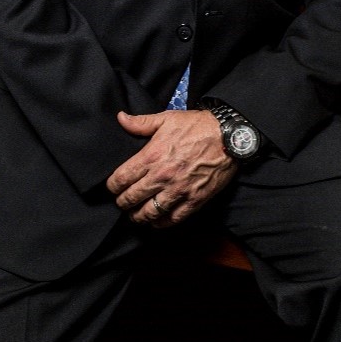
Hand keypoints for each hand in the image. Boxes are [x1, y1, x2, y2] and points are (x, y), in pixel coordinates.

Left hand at [106, 109, 236, 225]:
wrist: (228, 137)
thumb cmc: (196, 126)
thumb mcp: (166, 118)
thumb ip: (141, 122)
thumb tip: (120, 118)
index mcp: (152, 155)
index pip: (121, 179)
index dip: (112, 187)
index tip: (112, 188)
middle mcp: (162, 176)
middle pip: (131, 199)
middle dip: (122, 203)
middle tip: (121, 202)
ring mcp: (178, 190)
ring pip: (149, 213)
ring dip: (138, 217)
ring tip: (135, 215)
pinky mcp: (194, 200)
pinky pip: (172, 219)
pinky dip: (161, 223)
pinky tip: (156, 221)